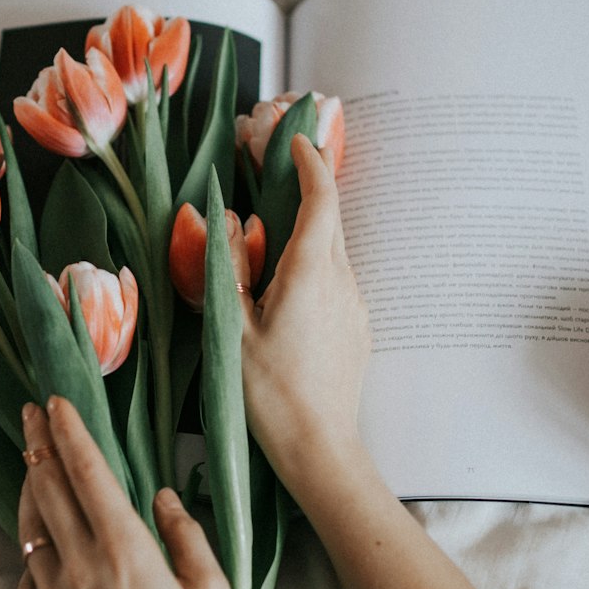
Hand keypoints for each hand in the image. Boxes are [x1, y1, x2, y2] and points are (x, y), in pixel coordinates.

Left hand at [16, 397, 230, 588]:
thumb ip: (187, 534)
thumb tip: (163, 496)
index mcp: (127, 550)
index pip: (88, 473)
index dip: (69, 432)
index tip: (55, 402)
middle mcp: (81, 566)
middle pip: (48, 488)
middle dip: (37, 443)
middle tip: (29, 413)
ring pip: (29, 526)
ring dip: (28, 487)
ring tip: (28, 461)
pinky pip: (27, 573)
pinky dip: (33, 546)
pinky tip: (42, 540)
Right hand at [231, 134, 375, 505]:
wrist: (320, 447)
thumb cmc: (270, 394)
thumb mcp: (233, 329)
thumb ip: (230, 268)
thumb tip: (231, 222)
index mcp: (309, 274)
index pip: (320, 200)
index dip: (311, 164)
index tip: (296, 142)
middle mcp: (341, 282)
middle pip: (331, 220)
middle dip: (309, 189)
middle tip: (277, 175)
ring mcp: (355, 305)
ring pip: (334, 251)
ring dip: (310, 231)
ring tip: (273, 240)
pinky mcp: (358, 327)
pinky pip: (338, 280)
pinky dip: (317, 265)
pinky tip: (288, 290)